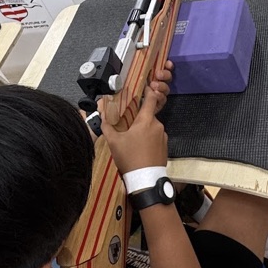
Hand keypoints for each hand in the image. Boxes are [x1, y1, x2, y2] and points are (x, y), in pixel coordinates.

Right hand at [101, 61, 172, 175]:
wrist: (146, 179)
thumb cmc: (130, 158)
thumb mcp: (114, 142)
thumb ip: (107, 127)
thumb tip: (102, 118)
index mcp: (146, 121)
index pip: (150, 99)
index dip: (148, 91)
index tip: (145, 87)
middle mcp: (158, 126)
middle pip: (148, 116)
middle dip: (139, 119)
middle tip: (128, 126)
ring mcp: (163, 137)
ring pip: (152, 128)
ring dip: (144, 131)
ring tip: (133, 142)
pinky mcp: (165, 147)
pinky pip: (156, 138)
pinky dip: (149, 141)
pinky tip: (140, 150)